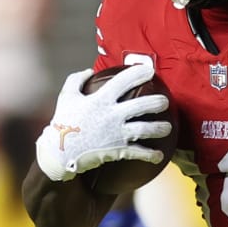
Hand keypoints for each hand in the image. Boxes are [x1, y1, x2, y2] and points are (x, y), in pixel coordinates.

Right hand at [35, 63, 169, 181]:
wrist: (59, 152)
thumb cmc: (63, 122)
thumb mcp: (66, 97)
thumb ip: (76, 80)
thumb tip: (89, 71)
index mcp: (100, 99)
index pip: (123, 81)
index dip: (138, 73)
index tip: (149, 71)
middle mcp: (112, 115)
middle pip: (142, 105)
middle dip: (157, 102)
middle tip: (165, 101)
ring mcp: (117, 133)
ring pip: (146, 129)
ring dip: (160, 128)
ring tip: (168, 127)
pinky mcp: (118, 150)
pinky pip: (139, 152)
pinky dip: (151, 154)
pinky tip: (159, 155)